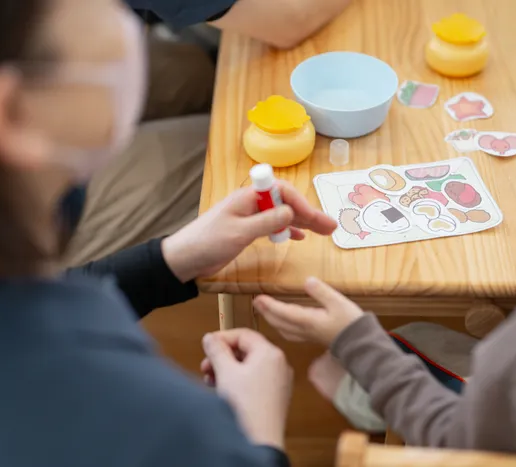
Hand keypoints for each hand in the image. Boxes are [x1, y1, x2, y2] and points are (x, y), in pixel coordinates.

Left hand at [161, 181, 336, 281]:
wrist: (184, 258)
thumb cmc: (207, 242)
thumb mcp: (239, 232)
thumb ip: (266, 221)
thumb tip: (292, 212)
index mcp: (248, 197)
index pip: (282, 191)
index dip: (300, 202)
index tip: (313, 218)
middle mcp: (252, 204)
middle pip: (287, 203)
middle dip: (310, 213)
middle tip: (331, 227)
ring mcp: (250, 217)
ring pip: (283, 216)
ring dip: (304, 223)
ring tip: (324, 232)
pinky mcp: (248, 231)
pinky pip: (274, 226)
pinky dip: (289, 230)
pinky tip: (301, 236)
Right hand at [201, 329, 292, 448]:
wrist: (260, 439)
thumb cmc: (246, 407)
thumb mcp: (225, 372)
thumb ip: (216, 350)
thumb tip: (210, 338)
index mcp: (270, 353)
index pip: (244, 334)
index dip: (222, 338)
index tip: (207, 345)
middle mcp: (279, 364)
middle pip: (246, 350)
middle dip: (223, 357)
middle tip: (206, 366)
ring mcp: (279, 381)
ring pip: (249, 366)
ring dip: (228, 370)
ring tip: (211, 380)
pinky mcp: (275, 396)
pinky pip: (255, 380)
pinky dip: (238, 381)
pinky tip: (223, 391)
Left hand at [253, 277, 363, 346]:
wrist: (360, 345)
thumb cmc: (350, 322)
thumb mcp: (338, 302)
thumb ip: (321, 291)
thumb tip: (307, 281)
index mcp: (307, 321)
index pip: (283, 312)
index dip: (270, 305)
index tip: (258, 298)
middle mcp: (304, 330)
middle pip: (279, 322)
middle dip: (266, 312)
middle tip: (257, 302)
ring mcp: (307, 336)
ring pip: (283, 329)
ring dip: (272, 320)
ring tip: (265, 311)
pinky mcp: (312, 338)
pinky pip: (290, 333)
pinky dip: (282, 326)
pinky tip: (283, 323)